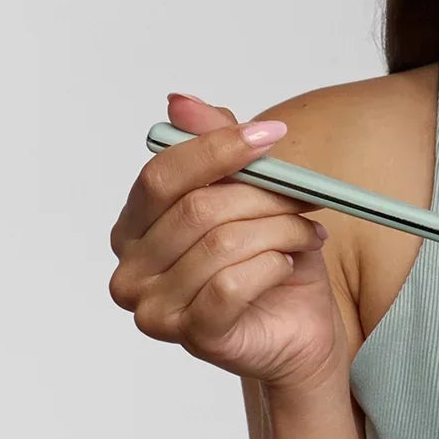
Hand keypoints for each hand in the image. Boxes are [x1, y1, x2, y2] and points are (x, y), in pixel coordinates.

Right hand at [108, 94, 346, 390]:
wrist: (298, 323)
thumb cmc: (268, 255)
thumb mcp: (248, 189)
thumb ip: (213, 143)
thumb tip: (179, 102)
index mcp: (135, 227)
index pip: (161, 175)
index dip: (217, 149)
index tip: (271, 135)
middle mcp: (132, 270)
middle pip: (198, 209)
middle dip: (264, 195)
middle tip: (305, 194)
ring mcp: (154, 310)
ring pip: (222, 245)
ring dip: (280, 231)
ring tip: (306, 233)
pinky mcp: (192, 336)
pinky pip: (233, 285)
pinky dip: (274, 266)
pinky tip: (289, 264)